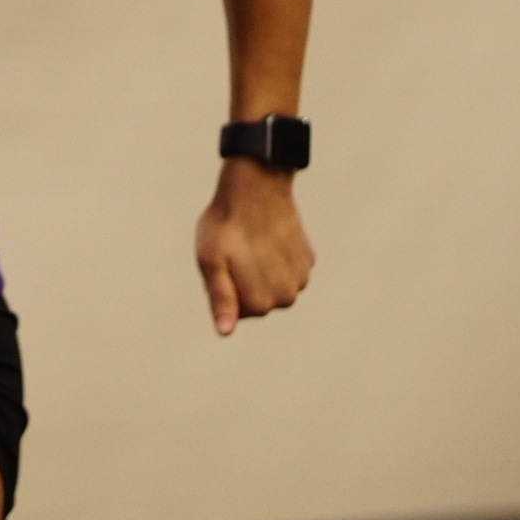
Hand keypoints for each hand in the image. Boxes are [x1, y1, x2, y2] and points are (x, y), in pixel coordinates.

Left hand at [195, 159, 313, 335]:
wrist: (256, 187)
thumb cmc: (226, 224)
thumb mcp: (211, 262)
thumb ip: (220, 300)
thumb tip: (226, 332)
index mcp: (262, 302)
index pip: (239, 313)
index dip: (225, 288)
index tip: (222, 264)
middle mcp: (288, 296)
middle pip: (258, 301)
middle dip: (243, 283)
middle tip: (234, 253)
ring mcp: (302, 278)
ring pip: (273, 285)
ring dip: (260, 271)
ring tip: (250, 244)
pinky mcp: (308, 259)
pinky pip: (286, 269)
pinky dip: (275, 258)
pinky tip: (267, 237)